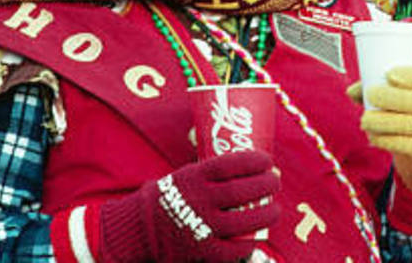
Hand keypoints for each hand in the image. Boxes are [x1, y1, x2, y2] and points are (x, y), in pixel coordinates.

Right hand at [99, 150, 280, 262]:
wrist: (136, 230)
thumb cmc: (165, 199)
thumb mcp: (182, 177)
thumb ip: (208, 175)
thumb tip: (247, 167)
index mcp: (192, 177)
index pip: (230, 164)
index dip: (254, 161)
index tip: (268, 160)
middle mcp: (198, 200)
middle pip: (242, 191)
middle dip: (266, 185)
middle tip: (275, 182)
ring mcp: (201, 227)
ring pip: (244, 221)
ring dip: (266, 215)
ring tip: (274, 210)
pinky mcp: (202, 251)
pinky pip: (234, 249)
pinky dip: (248, 244)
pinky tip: (256, 238)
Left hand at [351, 65, 411, 194]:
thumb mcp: (408, 102)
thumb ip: (382, 91)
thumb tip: (351, 91)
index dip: (410, 76)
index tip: (388, 74)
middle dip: (390, 97)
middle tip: (370, 95)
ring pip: (408, 124)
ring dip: (382, 121)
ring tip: (365, 121)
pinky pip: (406, 144)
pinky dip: (386, 140)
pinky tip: (373, 137)